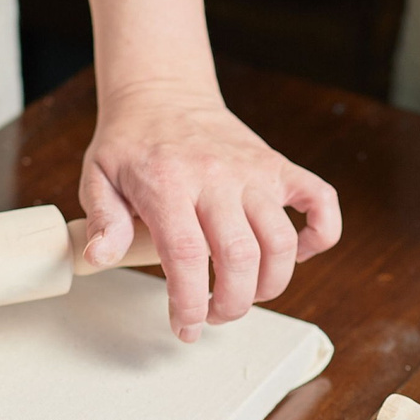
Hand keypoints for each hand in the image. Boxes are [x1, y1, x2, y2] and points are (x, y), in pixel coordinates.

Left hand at [79, 82, 341, 340]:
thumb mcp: (98, 176)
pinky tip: (298, 254)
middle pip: (239, 255)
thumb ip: (101, 219)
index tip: (186, 327)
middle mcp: (216, 176)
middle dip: (232, 303)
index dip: (189, 302)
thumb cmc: (131, 141)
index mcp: (168, 183)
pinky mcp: (277, 167)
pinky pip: (321, 200)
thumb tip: (100, 256)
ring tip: (246, 294)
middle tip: (214, 314)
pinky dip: (321, 234)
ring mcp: (253, 171)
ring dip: (270, 283)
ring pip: (281, 240)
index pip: (186, 255)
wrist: (163, 92)